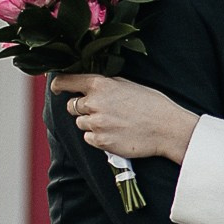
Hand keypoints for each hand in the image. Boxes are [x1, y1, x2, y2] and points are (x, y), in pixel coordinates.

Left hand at [53, 73, 196, 163]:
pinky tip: (115, 133)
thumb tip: (88, 86)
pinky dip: (98, 138)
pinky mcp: (101, 141)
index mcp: (100, 84)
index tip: (56, 88)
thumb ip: (105, 85)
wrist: (167, 128)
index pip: (66, 82)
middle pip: (72, 106)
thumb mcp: (127, 84)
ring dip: (91, 124)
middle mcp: (94, 103)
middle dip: (82, 108)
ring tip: (113, 123)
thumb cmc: (152, 104)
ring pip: (81, 124)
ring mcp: (96, 123)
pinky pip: (89, 139)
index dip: (58, 85)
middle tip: (102, 111)